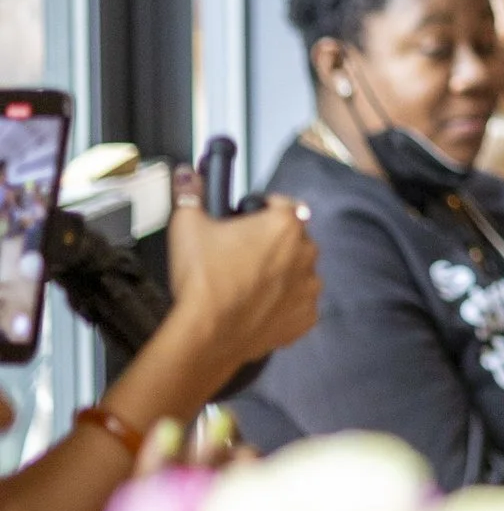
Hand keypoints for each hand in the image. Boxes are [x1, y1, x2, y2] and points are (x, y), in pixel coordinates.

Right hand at [165, 173, 321, 379]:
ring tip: (245, 282)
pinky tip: (257, 304)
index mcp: (285, 225)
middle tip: (239, 254)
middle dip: (270, 243)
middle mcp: (305, 253)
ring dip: (280, 273)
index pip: (282, 204)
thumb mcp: (188, 226)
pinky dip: (283, 303)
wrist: (206, 335)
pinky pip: (299, 303)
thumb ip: (191, 193)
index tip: (247, 218)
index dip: (262, 209)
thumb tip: (188, 176)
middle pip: (292, 238)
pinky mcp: (305, 318)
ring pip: (298, 271)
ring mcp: (308, 288)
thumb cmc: (203, 282)